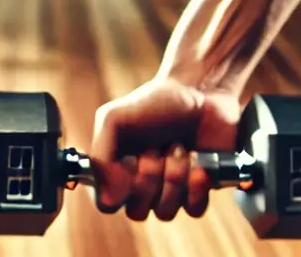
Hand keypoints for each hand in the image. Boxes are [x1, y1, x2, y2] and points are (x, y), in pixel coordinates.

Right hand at [89, 77, 241, 221]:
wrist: (200, 89)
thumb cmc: (157, 101)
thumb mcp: (114, 118)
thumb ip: (100, 158)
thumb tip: (109, 200)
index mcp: (116, 168)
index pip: (107, 203)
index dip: (118, 189)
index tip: (128, 164)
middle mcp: (141, 183)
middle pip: (137, 211)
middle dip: (149, 177)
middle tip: (156, 146)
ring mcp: (170, 188)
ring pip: (165, 211)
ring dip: (173, 176)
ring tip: (178, 146)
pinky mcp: (198, 189)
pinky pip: (193, 209)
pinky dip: (196, 187)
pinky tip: (198, 164)